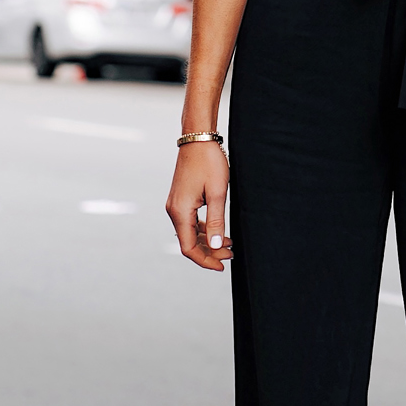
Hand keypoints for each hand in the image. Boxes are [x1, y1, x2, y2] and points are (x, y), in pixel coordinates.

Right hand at [166, 141, 231, 269]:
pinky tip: (218, 231)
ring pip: (190, 233)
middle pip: (189, 242)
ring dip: (208, 241)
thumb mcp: (218, 193)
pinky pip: (190, 222)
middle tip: (231, 253)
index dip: (205, 260)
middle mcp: (173, 210)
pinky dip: (203, 230)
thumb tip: (215, 245)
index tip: (222, 266)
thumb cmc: (209, 162)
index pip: (188, 248)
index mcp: (180, 211)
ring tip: (229, 244)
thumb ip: (216, 221)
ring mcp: (175, 205)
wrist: (197, 139)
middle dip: (210, 251)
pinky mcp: (180, 199)